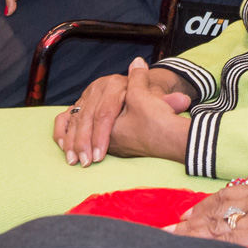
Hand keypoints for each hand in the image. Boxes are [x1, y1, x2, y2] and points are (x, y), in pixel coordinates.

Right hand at [54, 58, 191, 166]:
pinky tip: (64, 147)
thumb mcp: (160, 104)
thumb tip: (184, 100)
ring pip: (74, 119)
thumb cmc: (152, 104)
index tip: (100, 156)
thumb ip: (170, 102)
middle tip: (85, 163)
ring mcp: (87, 95)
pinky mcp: (80, 104)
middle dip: (84, 143)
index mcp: (116, 84)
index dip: (101, 136)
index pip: (105, 112)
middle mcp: (98, 87)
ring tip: (74, 161)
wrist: (142, 98)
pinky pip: (65, 118)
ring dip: (71, 141)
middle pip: (87, 117)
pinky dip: (62, 132)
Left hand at [169, 181, 247, 247]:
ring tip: (176, 237)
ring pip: (219, 222)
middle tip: (171, 227)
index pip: (226, 194)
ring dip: (195, 231)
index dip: (204, 204)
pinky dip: (213, 242)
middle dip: (193, 218)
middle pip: (218, 207)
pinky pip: (232, 237)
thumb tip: (245, 215)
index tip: (187, 214)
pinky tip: (200, 246)